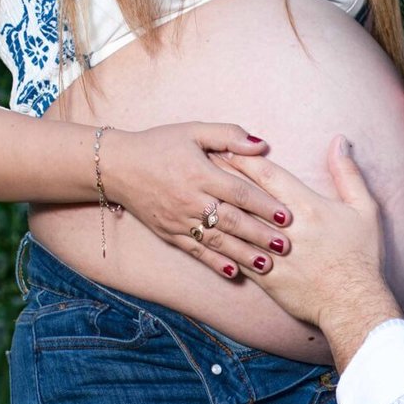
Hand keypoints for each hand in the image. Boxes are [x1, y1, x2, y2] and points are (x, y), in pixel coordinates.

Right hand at [100, 122, 291, 280]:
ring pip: (216, 241)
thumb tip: (262, 145)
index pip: (239, 192)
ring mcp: (178, 220)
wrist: (116, 167)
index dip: (264, 205)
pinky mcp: (169, 234)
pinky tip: (234, 273)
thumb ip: (229, 135)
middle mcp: (190, 199)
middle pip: (231, 221)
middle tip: (286, 246)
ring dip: (243, 254)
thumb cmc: (159, 145)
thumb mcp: (193, 131)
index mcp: (200, 173)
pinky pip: (195, 251)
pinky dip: (215, 263)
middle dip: (259, 235)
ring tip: (268, 265)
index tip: (286, 216)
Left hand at [219, 136, 400, 363]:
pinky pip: (235, 257)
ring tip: (192, 193)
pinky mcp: (265, 278)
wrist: (353, 304)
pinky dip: (219, 243)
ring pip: (235, 225)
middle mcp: (285, 228)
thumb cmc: (362, 256)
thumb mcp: (364, 210)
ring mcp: (271, 254)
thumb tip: (340, 141)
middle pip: (244, 196)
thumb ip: (348, 173)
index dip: (244, 158)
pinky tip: (203, 233)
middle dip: (220, 176)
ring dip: (214, 207)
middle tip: (198, 160)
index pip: (267, 175)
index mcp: (307, 207)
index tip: (225, 145)